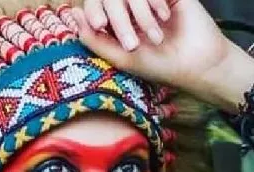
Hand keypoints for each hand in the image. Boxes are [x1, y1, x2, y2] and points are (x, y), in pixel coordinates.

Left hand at [77, 0, 251, 109]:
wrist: (196, 62)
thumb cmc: (159, 66)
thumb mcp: (121, 57)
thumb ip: (95, 39)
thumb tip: (74, 13)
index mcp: (118, 22)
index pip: (97, 4)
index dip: (95, 11)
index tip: (101, 25)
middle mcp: (132, 7)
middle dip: (119, 19)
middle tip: (134, 44)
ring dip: (142, 15)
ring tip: (156, 38)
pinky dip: (155, 2)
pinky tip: (166, 19)